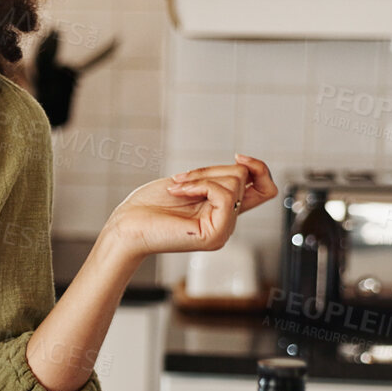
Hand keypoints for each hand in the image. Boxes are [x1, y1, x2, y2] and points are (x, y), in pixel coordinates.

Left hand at [105, 154, 278, 259]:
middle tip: (181, 180)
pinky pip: (225, 195)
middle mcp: (227, 221)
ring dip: (201, 177)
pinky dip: (200, 185)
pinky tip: (178, 192)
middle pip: (245, 178)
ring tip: (176, 188)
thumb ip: (218, 178)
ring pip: (235, 183)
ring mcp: (223, 229)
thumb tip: (244, 165)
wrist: (125, 226)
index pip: (265, 189)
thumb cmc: (148, 206)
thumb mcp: (190, 182)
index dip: (259, 168)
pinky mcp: (215, 235)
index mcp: (223, 209)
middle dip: (212, 169)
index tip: (239, 155)